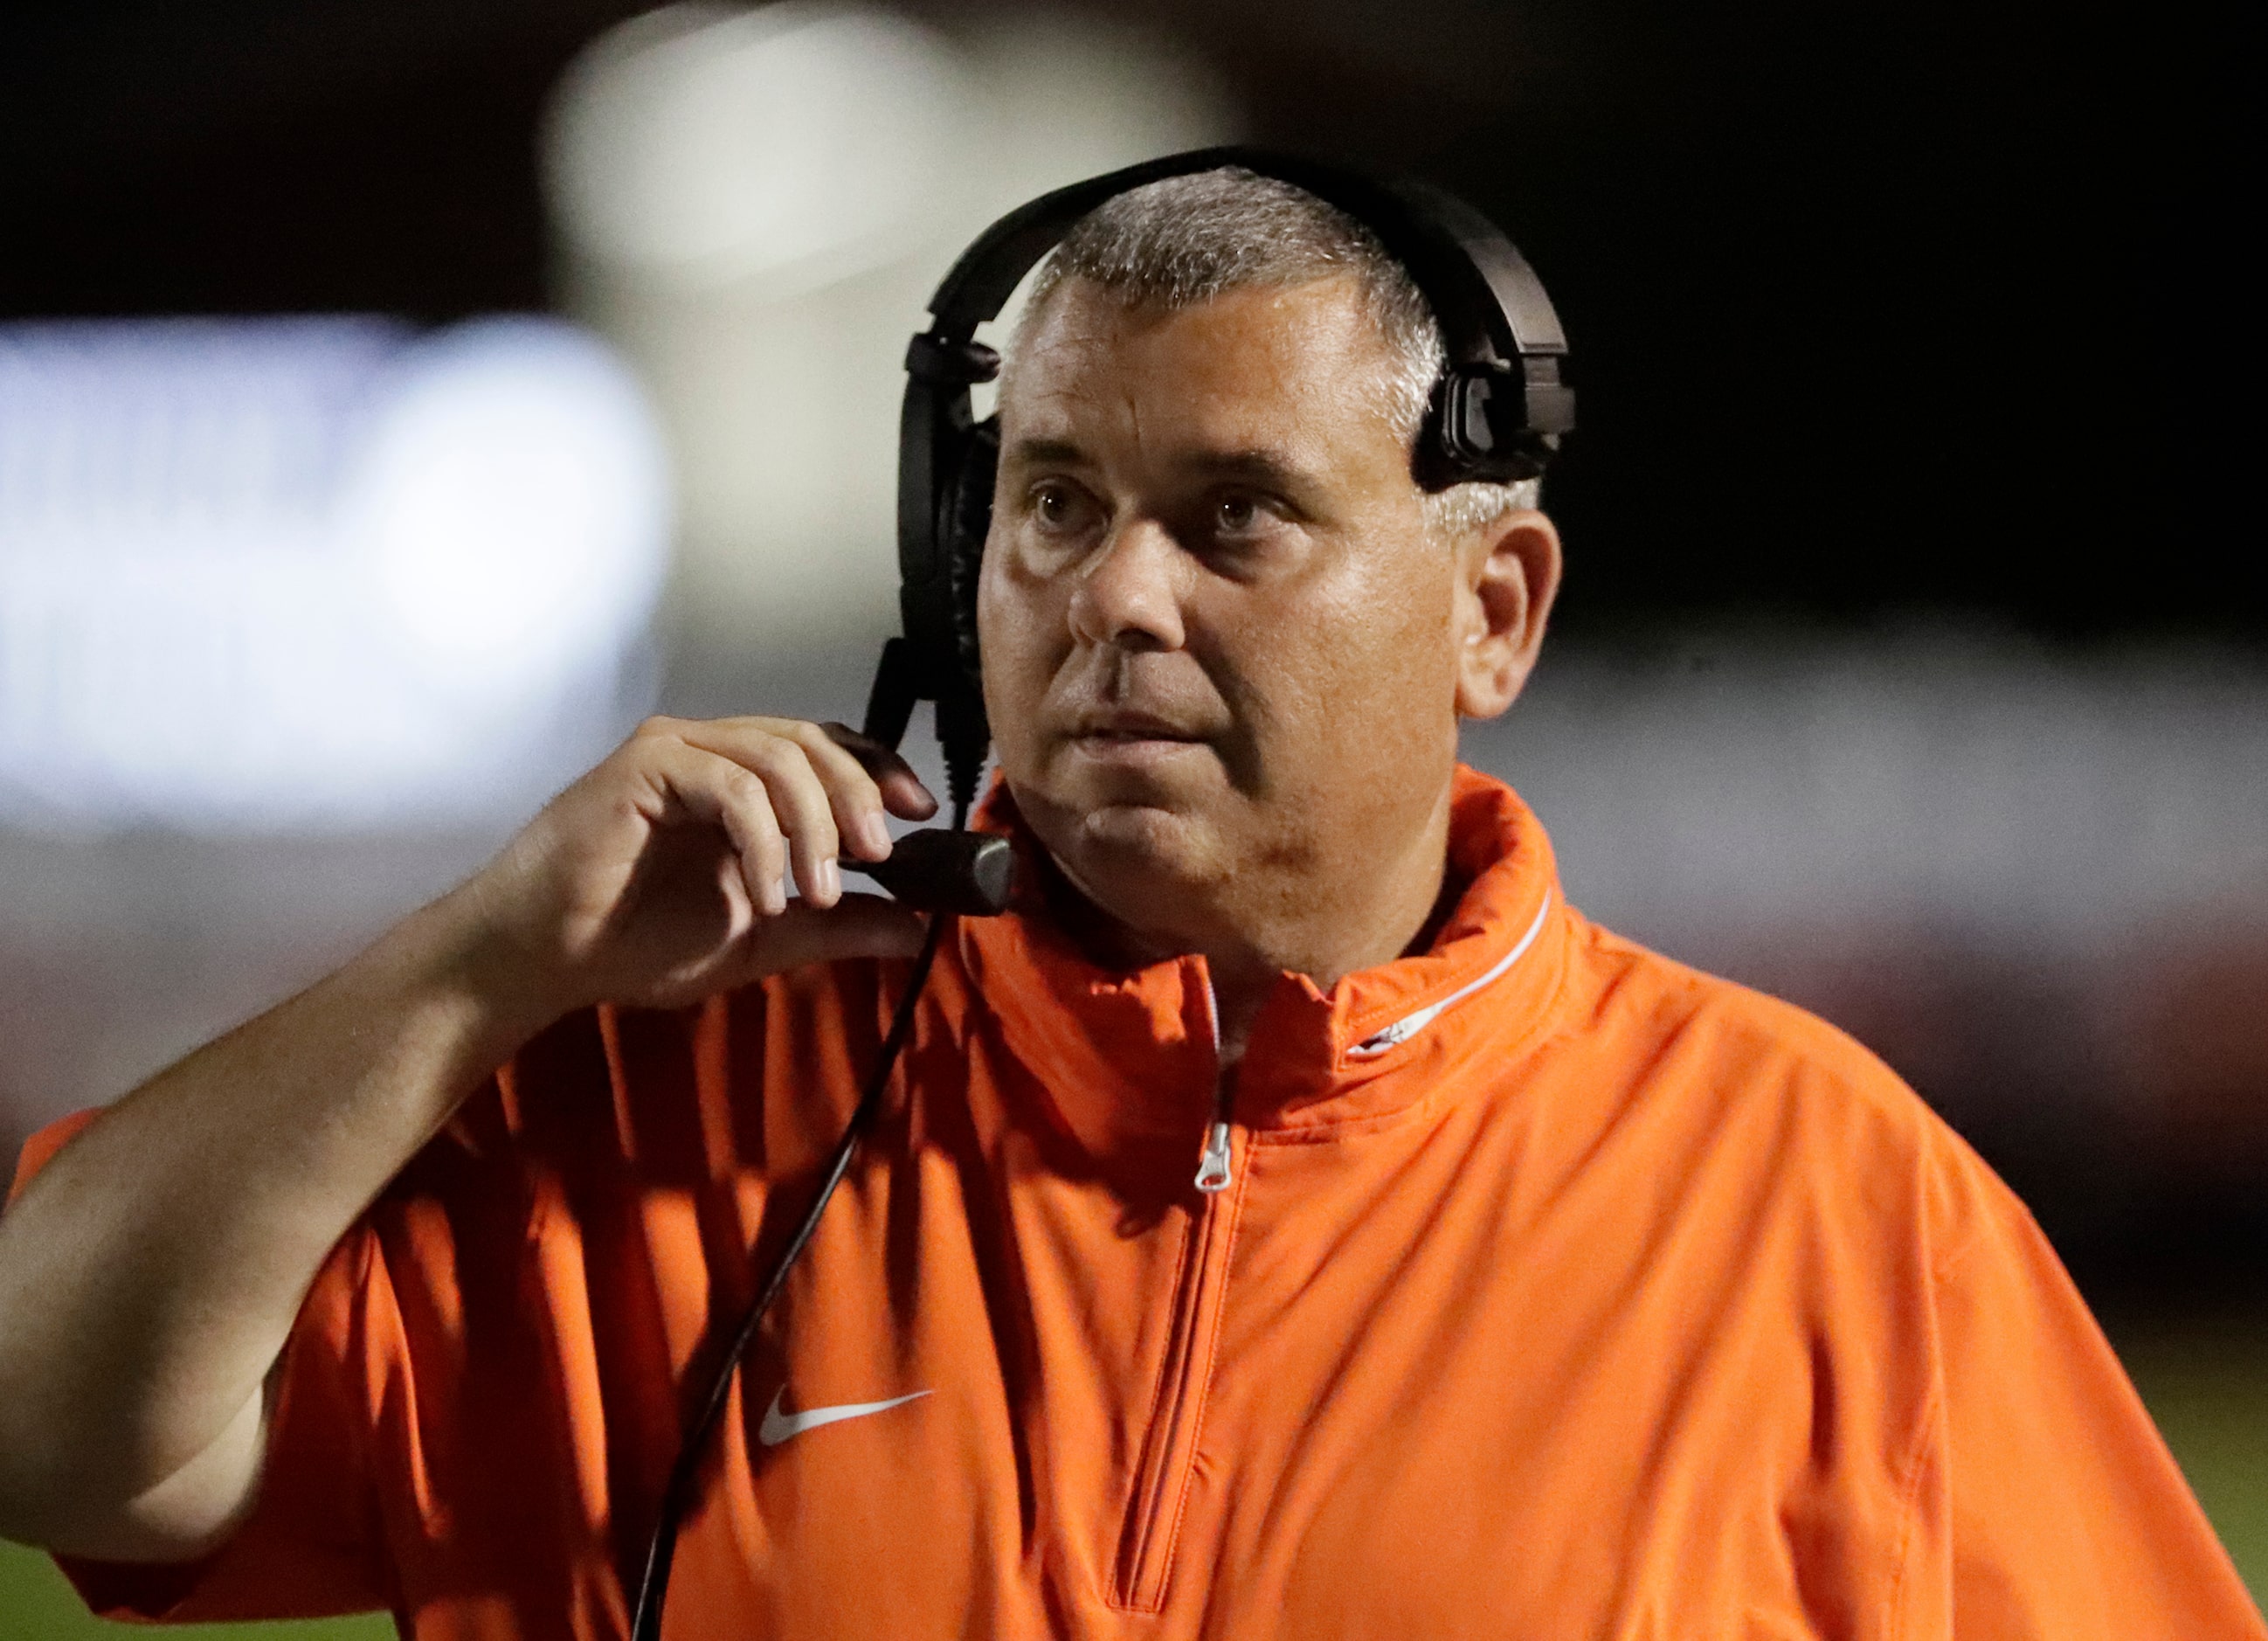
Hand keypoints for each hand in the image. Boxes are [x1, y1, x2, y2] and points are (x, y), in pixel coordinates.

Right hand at [461, 717, 936, 1015]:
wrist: (545, 959)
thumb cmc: (635, 942)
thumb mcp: (761, 939)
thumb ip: (835, 926)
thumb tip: (917, 928)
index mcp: (738, 778)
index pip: (826, 748)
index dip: (878, 771)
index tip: (920, 817)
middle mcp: (709, 750)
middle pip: (812, 742)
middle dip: (858, 795)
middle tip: (880, 857)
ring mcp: (676, 751)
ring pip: (778, 758)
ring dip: (814, 827)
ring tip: (816, 894)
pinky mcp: (645, 766)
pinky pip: (730, 786)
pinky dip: (763, 841)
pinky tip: (766, 895)